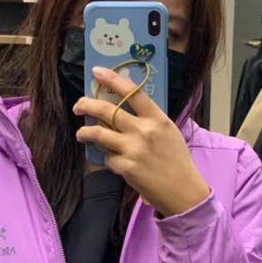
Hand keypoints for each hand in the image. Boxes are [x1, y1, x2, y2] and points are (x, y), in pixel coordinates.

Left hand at [73, 66, 210, 217]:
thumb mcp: (168, 131)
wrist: (183, 190)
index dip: (112, 79)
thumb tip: (125, 106)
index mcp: (157, 118)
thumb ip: (149, 119)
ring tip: (81, 134)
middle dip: (87, 104)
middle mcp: (143, 130)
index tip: (97, 71)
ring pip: (98, 133)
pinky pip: (107, 157)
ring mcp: (133, 149)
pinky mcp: (125, 167)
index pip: (132, 92)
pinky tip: (115, 161)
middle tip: (79, 105)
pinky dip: (108, 158)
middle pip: (107, 110)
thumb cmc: (177, 160)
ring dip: (85, 132)